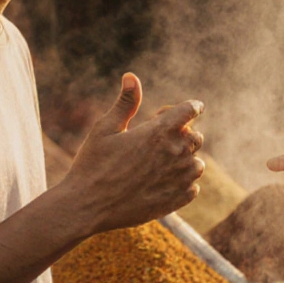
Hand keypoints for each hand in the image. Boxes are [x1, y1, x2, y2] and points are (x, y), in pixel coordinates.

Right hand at [62, 74, 205, 233]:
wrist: (86, 206)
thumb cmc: (92, 164)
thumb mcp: (105, 128)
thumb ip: (125, 103)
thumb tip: (131, 76)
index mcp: (159, 132)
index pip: (190, 110)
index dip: (190, 107)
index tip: (187, 108)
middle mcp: (175, 154)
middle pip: (196, 136)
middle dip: (183, 134)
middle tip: (159, 140)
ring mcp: (178, 179)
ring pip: (197, 163)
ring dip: (184, 160)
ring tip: (160, 163)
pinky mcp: (175, 201)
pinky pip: (192, 187)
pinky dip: (182, 183)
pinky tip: (161, 183)